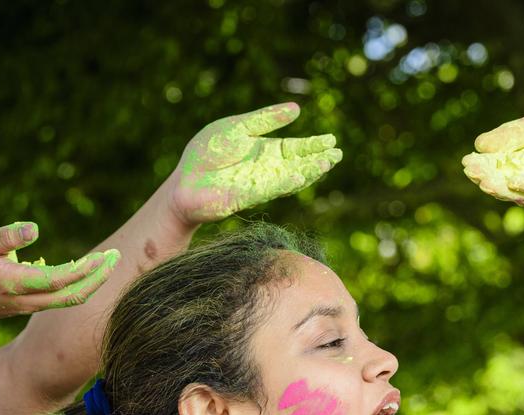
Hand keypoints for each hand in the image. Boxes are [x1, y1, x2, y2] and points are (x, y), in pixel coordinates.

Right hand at [0, 222, 118, 332]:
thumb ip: (5, 237)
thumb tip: (34, 229)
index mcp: (15, 283)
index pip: (56, 281)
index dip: (81, 271)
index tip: (101, 256)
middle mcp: (30, 299)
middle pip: (72, 296)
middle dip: (98, 278)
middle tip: (116, 255)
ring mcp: (38, 305)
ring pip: (74, 298)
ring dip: (96, 280)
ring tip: (110, 258)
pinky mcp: (42, 304)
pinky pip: (69, 296)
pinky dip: (85, 282)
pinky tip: (94, 265)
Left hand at [169, 102, 342, 224]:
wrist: (185, 182)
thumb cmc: (208, 153)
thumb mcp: (237, 127)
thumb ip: (265, 119)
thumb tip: (297, 109)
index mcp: (265, 150)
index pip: (295, 148)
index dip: (313, 145)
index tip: (331, 140)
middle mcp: (268, 169)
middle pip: (299, 163)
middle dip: (319, 159)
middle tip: (338, 154)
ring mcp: (262, 183)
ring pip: (292, 177)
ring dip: (310, 171)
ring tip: (328, 163)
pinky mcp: (251, 196)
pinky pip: (272, 188)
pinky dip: (287, 182)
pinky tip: (301, 174)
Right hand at [462, 111, 523, 212]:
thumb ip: (516, 132)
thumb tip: (482, 143)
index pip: (500, 168)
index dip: (484, 166)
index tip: (469, 161)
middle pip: (506, 184)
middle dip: (489, 179)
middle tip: (474, 173)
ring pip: (522, 194)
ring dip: (503, 188)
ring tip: (487, 180)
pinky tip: (517, 180)